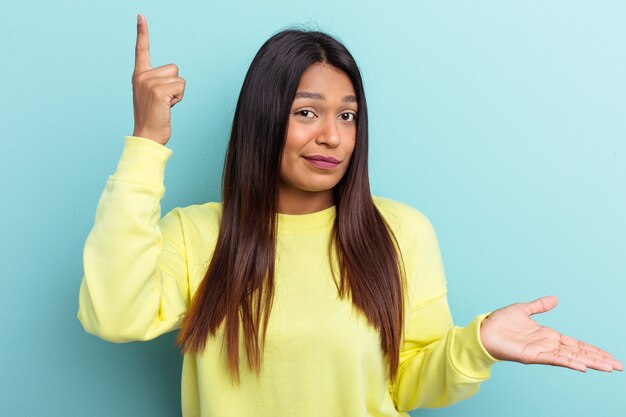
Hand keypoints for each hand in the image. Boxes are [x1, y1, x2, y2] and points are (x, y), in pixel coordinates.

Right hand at [131, 14, 185, 144]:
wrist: (147, 136)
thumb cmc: (153, 117)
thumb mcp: (152, 95)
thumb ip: (159, 82)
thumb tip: (175, 80)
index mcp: (139, 75)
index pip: (141, 49)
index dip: (142, 32)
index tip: (141, 16)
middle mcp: (142, 76)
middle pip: (174, 68)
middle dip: (174, 85)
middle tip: (163, 101)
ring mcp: (149, 83)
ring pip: (179, 78)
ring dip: (178, 92)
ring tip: (165, 105)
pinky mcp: (158, 91)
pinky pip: (181, 87)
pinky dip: (179, 98)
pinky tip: (168, 107)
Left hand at [479, 295, 623, 371]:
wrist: (483, 330)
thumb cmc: (500, 322)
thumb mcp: (523, 309)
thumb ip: (539, 306)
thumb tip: (555, 299)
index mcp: (548, 336)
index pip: (576, 344)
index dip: (593, 349)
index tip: (609, 356)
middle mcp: (548, 345)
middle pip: (579, 353)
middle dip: (598, 359)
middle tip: (618, 366)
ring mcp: (541, 351)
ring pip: (571, 357)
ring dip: (589, 362)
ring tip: (608, 367)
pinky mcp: (532, 356)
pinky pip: (554, 359)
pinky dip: (568, 362)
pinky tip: (582, 366)